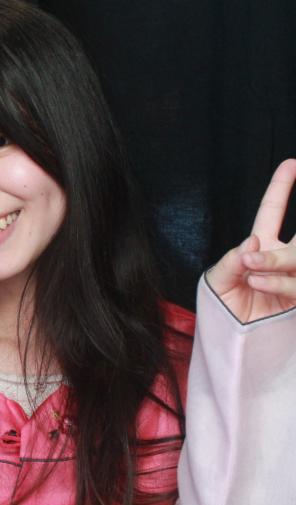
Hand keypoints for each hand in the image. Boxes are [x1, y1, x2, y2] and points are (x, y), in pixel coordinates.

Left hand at [207, 159, 295, 322]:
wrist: (230, 341)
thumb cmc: (222, 307)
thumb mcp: (217, 280)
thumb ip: (232, 259)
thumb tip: (254, 241)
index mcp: (260, 246)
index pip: (272, 211)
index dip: (281, 188)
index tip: (291, 163)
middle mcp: (282, 259)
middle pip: (294, 242)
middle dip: (278, 254)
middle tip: (253, 263)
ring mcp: (294, 279)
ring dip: (273, 266)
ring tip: (252, 277)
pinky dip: (277, 283)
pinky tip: (258, 285)